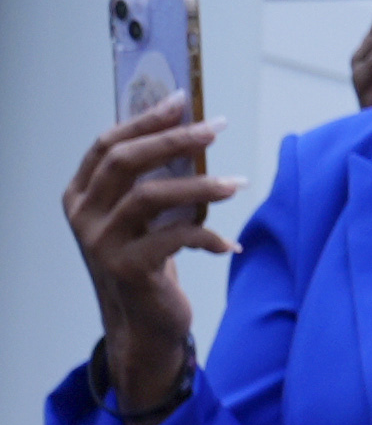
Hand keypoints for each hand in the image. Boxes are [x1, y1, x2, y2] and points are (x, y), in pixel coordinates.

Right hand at [60, 97, 236, 422]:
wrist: (142, 324)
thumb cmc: (147, 260)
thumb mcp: (143, 218)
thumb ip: (153, 180)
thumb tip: (192, 129)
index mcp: (81, 195)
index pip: (107, 145)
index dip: (144, 119)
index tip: (181, 100)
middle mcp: (84, 216)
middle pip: (126, 162)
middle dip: (175, 139)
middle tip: (216, 128)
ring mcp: (101, 243)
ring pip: (151, 197)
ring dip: (201, 186)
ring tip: (237, 184)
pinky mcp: (128, 269)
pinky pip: (176, 239)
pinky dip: (209, 238)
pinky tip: (229, 246)